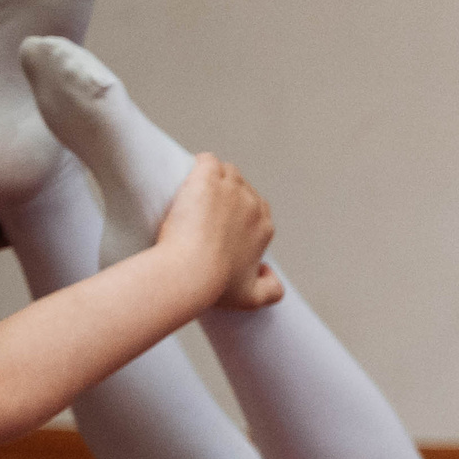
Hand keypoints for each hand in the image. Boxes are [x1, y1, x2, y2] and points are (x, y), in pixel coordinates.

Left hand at [156, 153, 283, 310]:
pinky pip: (207, 160)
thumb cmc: (214, 286)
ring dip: (212, 177)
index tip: (217, 225)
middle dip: (224, 195)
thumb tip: (272, 274)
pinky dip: (198, 165)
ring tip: (191, 194)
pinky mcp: (208, 178)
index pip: (255, 210)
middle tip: (200, 210)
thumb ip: (271, 290)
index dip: (236, 214)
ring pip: (225, 171)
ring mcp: (232, 189)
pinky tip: (186, 178)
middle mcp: (254, 206)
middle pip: (241, 187)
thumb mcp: (250, 298)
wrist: (189, 272)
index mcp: (264, 228)